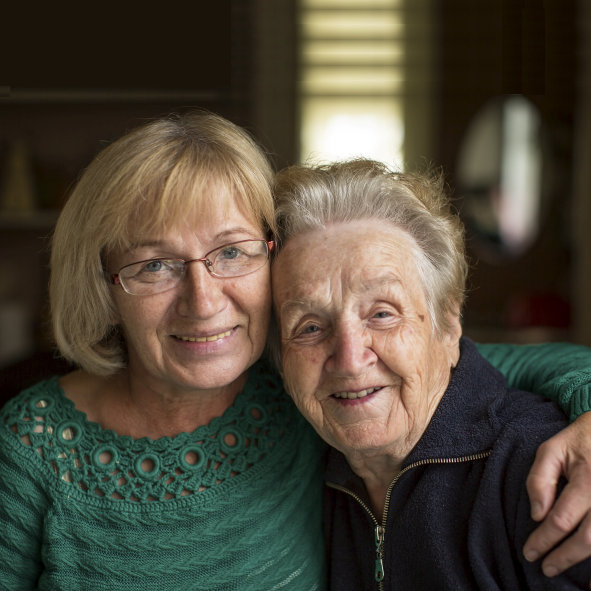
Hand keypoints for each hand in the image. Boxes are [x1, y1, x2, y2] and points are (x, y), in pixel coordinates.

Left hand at [524, 411, 590, 583]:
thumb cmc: (578, 441)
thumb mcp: (551, 450)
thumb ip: (539, 479)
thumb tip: (537, 515)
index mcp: (586, 477)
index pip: (561, 518)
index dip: (544, 539)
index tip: (530, 552)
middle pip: (587, 537)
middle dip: (564, 557)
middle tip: (545, 567)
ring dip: (584, 561)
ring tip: (564, 570)